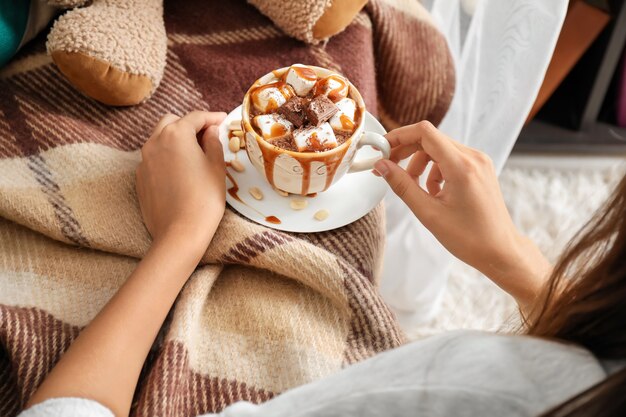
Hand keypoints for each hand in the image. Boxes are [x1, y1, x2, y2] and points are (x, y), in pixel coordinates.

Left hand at [136, 111, 226, 256]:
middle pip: (172, 122)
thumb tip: (210, 131)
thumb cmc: (204, 198)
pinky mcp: (140, 177)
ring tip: (195, 152)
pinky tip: (181, 170)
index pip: (196, 117)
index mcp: (176, 134)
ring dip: (176, 139)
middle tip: (208, 135)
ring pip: (160, 138)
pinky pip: (154, 157)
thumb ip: (213, 142)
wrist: (180, 232)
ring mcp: (144, 160)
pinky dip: (167, 156)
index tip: (223, 119)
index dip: (212, 117)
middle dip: (190, 125)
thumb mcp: (216, 166)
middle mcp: (155, 142)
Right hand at [375, 121, 550, 308]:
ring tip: (414, 187)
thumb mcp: (428, 213)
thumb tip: (381, 166)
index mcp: (461, 166)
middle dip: (406, 150)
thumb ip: (402, 185)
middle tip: (387, 167)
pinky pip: (450, 158)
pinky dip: (435, 169)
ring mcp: (479, 162)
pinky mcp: (480, 169)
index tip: (382, 148)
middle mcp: (473, 158)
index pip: (424, 133)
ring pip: (439, 148)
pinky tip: (432, 191)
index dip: (399, 136)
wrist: (500, 251)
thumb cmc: (469, 238)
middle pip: (430, 138)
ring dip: (420, 162)